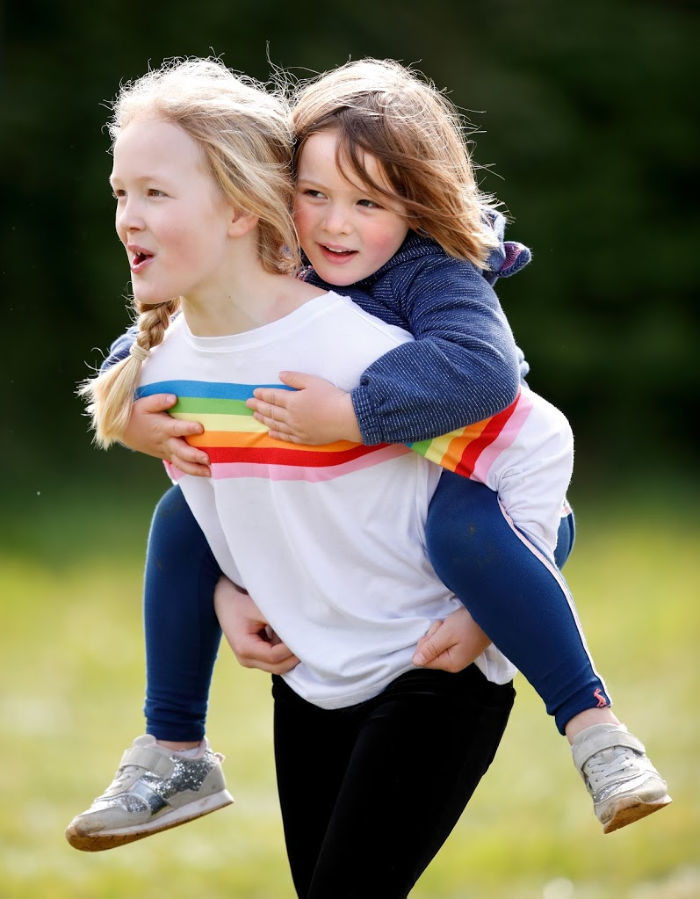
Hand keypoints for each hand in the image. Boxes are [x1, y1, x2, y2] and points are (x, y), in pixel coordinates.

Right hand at [122, 394, 210, 476]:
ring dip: (195, 469)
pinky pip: (180, 465)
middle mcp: (165, 442)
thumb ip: (159, 400)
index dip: (188, 428)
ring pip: (181, 463)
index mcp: (161, 427)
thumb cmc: (136, 414)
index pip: (176, 428)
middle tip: (208, 458)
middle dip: (194, 456)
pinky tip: (205, 473)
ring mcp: (166, 451)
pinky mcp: (166, 456)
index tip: (200, 428)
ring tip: (210, 472)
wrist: (123, 430)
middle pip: (181, 451)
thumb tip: (174, 398)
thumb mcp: (144, 404)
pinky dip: (192, 470)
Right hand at [214, 577, 298, 673]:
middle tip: (309, 639)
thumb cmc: (237, 602)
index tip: (304, 635)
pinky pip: (275, 660)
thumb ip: (276, 618)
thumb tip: (298, 626)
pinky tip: (288, 636)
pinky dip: (285, 652)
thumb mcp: (256, 607)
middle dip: (294, 656)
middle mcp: (246, 660)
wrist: (221, 601)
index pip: (274, 656)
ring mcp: (250, 661)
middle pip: (278, 667)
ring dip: (290, 654)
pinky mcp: (255, 657)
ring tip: (298, 635)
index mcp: (244, 648)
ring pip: (278, 666)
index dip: (291, 648)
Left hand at [246, 371, 361, 444]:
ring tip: (255, 417)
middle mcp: (291, 417)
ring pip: (276, 425)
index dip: (262, 394)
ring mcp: (297, 429)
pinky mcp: (304, 439)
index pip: (273, 397)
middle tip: (248, 404)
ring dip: (264, 420)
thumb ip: (294, 378)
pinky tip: (271, 432)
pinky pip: (286, 437)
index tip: (254, 393)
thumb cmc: (331, 397)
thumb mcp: (313, 382)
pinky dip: (277, 434)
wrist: (346, 418)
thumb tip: (280, 375)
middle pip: (271, 411)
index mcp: (292, 401)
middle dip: (258, 407)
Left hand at [412, 606, 490, 672]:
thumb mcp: (447, 633)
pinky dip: (445, 631)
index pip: (424, 660)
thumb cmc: (470, 623)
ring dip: (439, 631)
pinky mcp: (460, 647)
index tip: (436, 633)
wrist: (490, 614)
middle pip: (429, 652)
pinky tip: (454, 626)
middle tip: (445, 627)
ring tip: (452, 625)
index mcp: (451, 664)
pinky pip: (444, 640)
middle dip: (433, 636)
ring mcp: (457, 655)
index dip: (425, 644)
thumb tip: (416, 661)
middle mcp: (454, 663)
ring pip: (435, 644)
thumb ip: (430, 648)